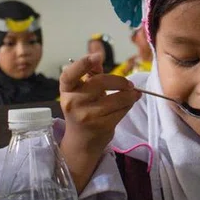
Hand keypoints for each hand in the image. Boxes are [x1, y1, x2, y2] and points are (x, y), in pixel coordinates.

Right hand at [59, 53, 140, 188]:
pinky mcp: (101, 126)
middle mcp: (73, 102)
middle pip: (101, 82)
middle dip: (120, 81)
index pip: (69, 74)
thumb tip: (98, 58)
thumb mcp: (81, 92)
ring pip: (117, 98)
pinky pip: (122, 110)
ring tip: (133, 94)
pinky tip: (130, 103)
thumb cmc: (83, 111)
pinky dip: (129, 104)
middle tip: (129, 84)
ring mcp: (87, 115)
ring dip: (129, 94)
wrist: (81, 143)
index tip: (98, 56)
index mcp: (66, 90)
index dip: (83, 63)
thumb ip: (90, 75)